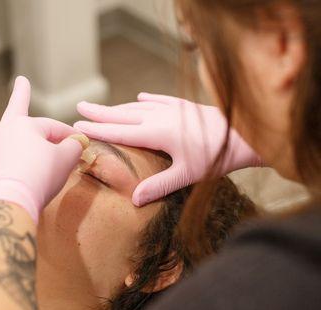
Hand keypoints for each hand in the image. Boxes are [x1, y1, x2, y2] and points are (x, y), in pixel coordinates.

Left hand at [0, 76, 87, 222]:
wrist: (8, 202)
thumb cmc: (39, 178)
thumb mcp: (65, 160)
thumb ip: (73, 147)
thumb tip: (77, 142)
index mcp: (27, 126)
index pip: (54, 127)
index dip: (70, 135)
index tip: (81, 143)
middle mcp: (4, 131)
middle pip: (16, 110)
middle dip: (21, 95)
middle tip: (22, 81)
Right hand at [74, 93, 262, 206]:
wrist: (244, 135)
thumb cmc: (216, 157)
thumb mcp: (187, 175)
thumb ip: (159, 186)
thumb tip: (134, 199)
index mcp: (158, 133)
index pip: (120, 132)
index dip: (98, 129)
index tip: (78, 126)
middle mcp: (161, 117)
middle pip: (123, 114)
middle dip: (100, 112)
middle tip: (79, 107)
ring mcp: (172, 108)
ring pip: (138, 106)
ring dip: (119, 107)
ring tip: (103, 108)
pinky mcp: (184, 106)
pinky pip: (159, 99)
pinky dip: (146, 99)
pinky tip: (139, 96)